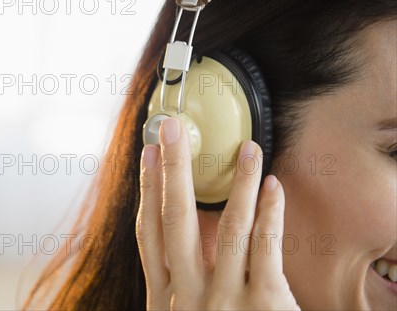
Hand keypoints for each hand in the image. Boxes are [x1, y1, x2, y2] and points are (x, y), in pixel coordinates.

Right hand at [135, 117, 299, 309]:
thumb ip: (176, 285)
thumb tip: (171, 242)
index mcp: (165, 297)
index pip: (149, 233)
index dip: (147, 189)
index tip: (147, 154)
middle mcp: (188, 295)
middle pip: (176, 220)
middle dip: (173, 170)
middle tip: (173, 128)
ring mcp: (224, 301)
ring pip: (228, 228)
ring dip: (236, 183)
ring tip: (245, 147)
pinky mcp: (263, 306)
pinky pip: (267, 250)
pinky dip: (271, 214)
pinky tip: (273, 185)